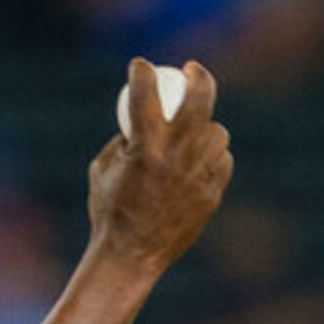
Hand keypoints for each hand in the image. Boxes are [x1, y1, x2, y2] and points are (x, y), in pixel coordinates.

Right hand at [88, 57, 232, 273]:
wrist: (130, 257)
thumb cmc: (109, 214)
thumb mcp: (102, 170)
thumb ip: (122, 141)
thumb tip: (137, 122)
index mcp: (145, 145)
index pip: (145, 91)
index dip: (141, 71)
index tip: (140, 66)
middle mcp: (177, 154)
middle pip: (201, 96)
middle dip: (198, 75)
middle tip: (191, 72)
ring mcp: (199, 173)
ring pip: (217, 132)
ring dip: (205, 128)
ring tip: (193, 134)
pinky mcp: (212, 192)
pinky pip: (221, 162)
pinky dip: (210, 159)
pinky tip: (198, 164)